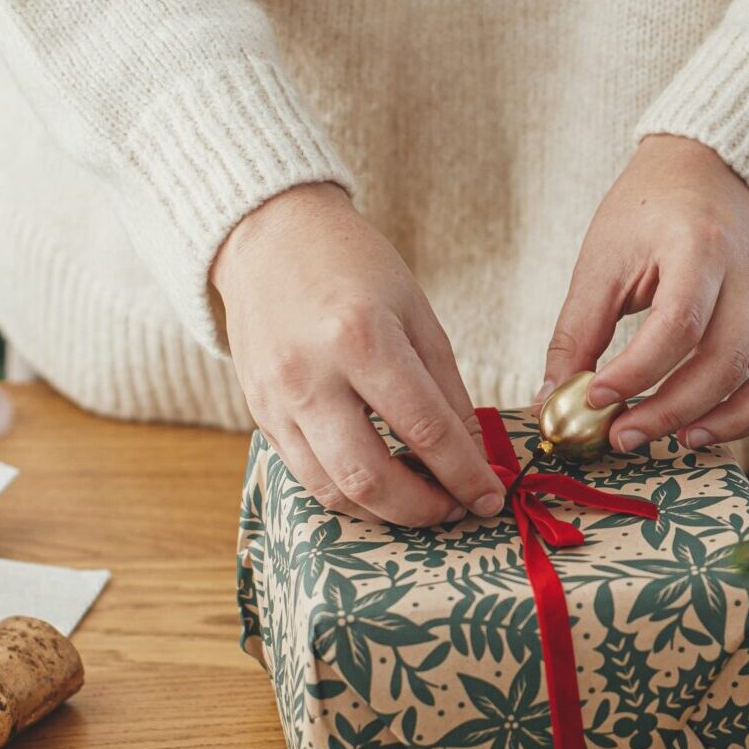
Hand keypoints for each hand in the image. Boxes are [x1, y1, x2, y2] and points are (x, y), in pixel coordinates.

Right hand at [212, 183, 504, 525]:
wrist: (268, 235)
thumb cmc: (352, 265)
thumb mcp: (416, 311)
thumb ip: (446, 386)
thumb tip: (472, 453)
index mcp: (361, 339)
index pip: (425, 429)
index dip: (464, 474)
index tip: (490, 498)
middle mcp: (311, 376)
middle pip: (371, 477)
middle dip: (424, 509)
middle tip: (456, 509)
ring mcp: (276, 400)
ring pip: (332, 489)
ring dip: (385, 512)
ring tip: (422, 502)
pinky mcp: (258, 413)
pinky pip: (305, 475)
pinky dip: (347, 492)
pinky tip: (380, 486)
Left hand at [545, 136, 748, 450]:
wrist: (707, 168)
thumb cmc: (648, 210)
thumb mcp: (602, 259)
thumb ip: (578, 332)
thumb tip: (552, 399)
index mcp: (700, 247)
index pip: (677, 325)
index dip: (635, 373)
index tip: (595, 399)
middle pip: (725, 361)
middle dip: (671, 411)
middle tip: (624, 435)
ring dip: (735, 422)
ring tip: (684, 439)